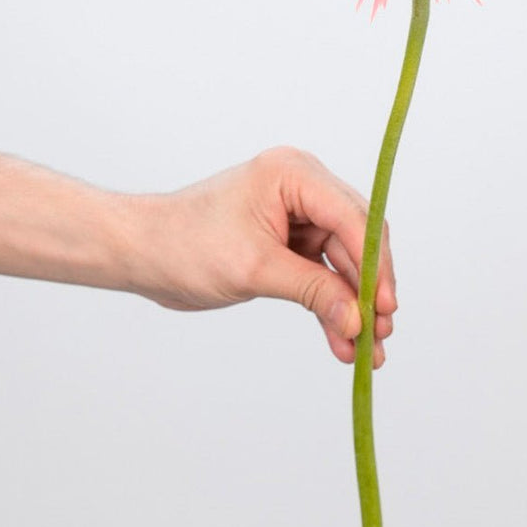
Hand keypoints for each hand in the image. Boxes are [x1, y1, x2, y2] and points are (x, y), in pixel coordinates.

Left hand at [125, 147, 395, 367]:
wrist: (142, 254)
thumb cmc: (184, 245)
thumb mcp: (254, 270)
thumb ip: (312, 291)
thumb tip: (358, 320)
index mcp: (293, 175)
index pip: (353, 217)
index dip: (375, 265)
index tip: (384, 307)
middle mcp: (302, 188)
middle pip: (356, 240)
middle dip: (368, 290)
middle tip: (380, 335)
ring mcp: (297, 215)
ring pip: (343, 264)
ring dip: (352, 306)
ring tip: (366, 351)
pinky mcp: (288, 243)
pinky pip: (322, 275)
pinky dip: (330, 307)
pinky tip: (341, 341)